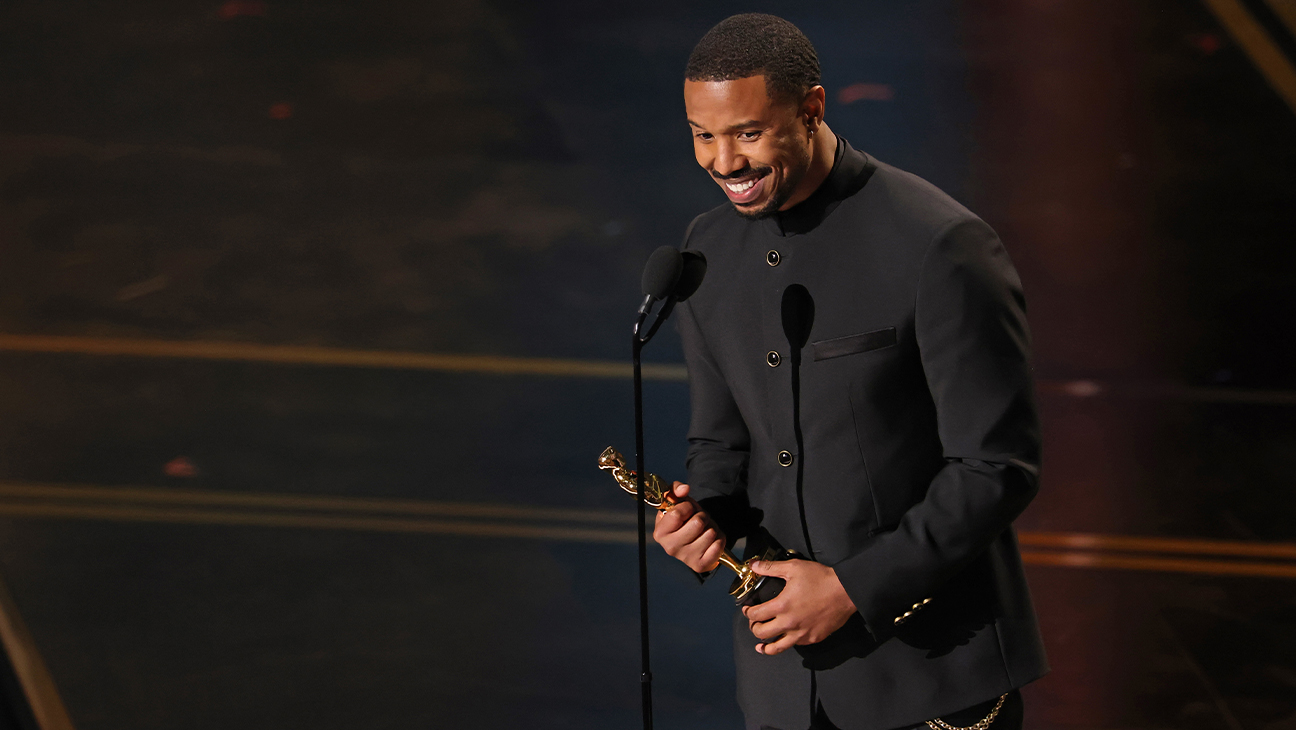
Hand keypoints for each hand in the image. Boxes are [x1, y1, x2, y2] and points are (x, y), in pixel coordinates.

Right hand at [652, 482, 726, 572]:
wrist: (694, 539)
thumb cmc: (684, 518)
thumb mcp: (677, 501)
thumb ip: (676, 489)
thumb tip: (684, 489)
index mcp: (660, 533)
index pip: (677, 514)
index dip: (688, 507)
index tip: (688, 509)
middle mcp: (670, 548)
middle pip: (697, 523)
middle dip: (703, 516)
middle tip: (699, 520)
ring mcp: (685, 558)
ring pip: (710, 533)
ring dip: (712, 527)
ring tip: (705, 530)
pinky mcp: (700, 565)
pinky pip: (719, 545)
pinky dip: (719, 539)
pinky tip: (711, 541)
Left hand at [741, 559, 856, 654]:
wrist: (846, 591)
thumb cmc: (821, 579)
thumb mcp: (793, 567)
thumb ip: (770, 568)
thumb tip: (753, 565)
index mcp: (782, 606)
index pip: (755, 614)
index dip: (747, 612)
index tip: (747, 609)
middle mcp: (789, 623)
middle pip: (761, 633)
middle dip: (754, 628)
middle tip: (755, 623)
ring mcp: (802, 634)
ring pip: (777, 647)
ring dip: (766, 646)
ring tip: (761, 645)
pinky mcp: (813, 638)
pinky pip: (795, 645)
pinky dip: (788, 642)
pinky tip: (786, 638)